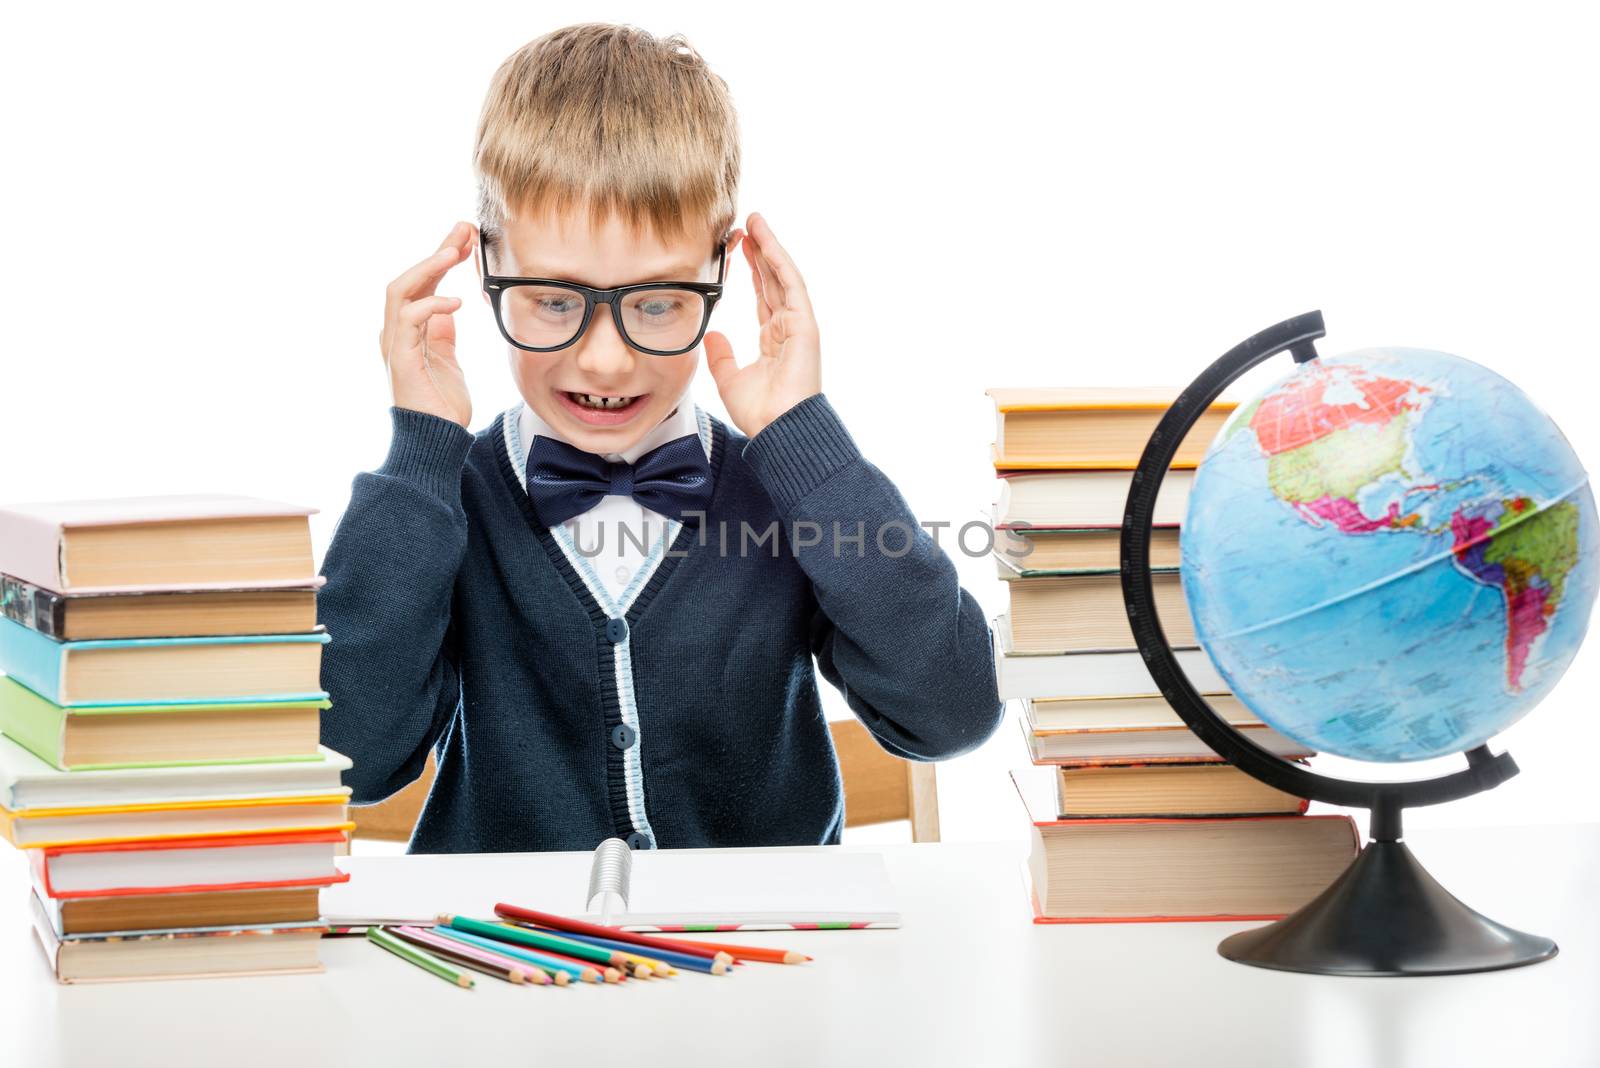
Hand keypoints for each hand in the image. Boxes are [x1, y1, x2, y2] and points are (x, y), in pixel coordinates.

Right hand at [380, 222, 475, 427]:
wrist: (437, 440)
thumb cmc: (441, 404)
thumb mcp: (446, 358)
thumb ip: (442, 332)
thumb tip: (448, 305)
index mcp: (407, 330)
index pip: (421, 283)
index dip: (440, 257)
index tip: (465, 236)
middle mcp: (396, 333)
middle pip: (409, 278)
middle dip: (436, 251)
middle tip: (463, 230)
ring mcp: (395, 345)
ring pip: (401, 291)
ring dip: (429, 268)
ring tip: (454, 252)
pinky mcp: (400, 359)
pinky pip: (409, 321)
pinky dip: (431, 306)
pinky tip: (456, 301)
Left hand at [704, 212, 821, 437]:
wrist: (778, 430)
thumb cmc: (760, 413)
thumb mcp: (730, 380)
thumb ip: (721, 356)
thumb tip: (711, 334)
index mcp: (773, 340)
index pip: (762, 296)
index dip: (751, 271)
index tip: (738, 249)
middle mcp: (788, 328)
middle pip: (772, 280)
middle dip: (759, 251)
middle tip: (744, 225)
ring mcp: (798, 324)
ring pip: (782, 276)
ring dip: (769, 247)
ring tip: (755, 221)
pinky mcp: (804, 324)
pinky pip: (790, 284)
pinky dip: (778, 260)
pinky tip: (766, 240)